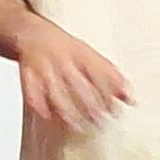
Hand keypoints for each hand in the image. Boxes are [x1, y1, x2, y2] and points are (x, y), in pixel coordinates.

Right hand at [15, 19, 132, 130]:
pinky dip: (39, 105)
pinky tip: (48, 118)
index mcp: (81, 53)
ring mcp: (44, 66)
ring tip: (76, 126)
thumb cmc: (66, 49)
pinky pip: (32, 91)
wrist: (32, 34)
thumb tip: (131, 100)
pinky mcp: (27, 74)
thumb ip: (111, 76)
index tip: (115, 111)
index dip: (107, 93)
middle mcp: (62, 58)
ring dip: (66, 109)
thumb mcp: (91, 56)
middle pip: (77, 83)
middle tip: (99, 121)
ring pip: (55, 90)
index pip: (98, 73)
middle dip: (89, 104)